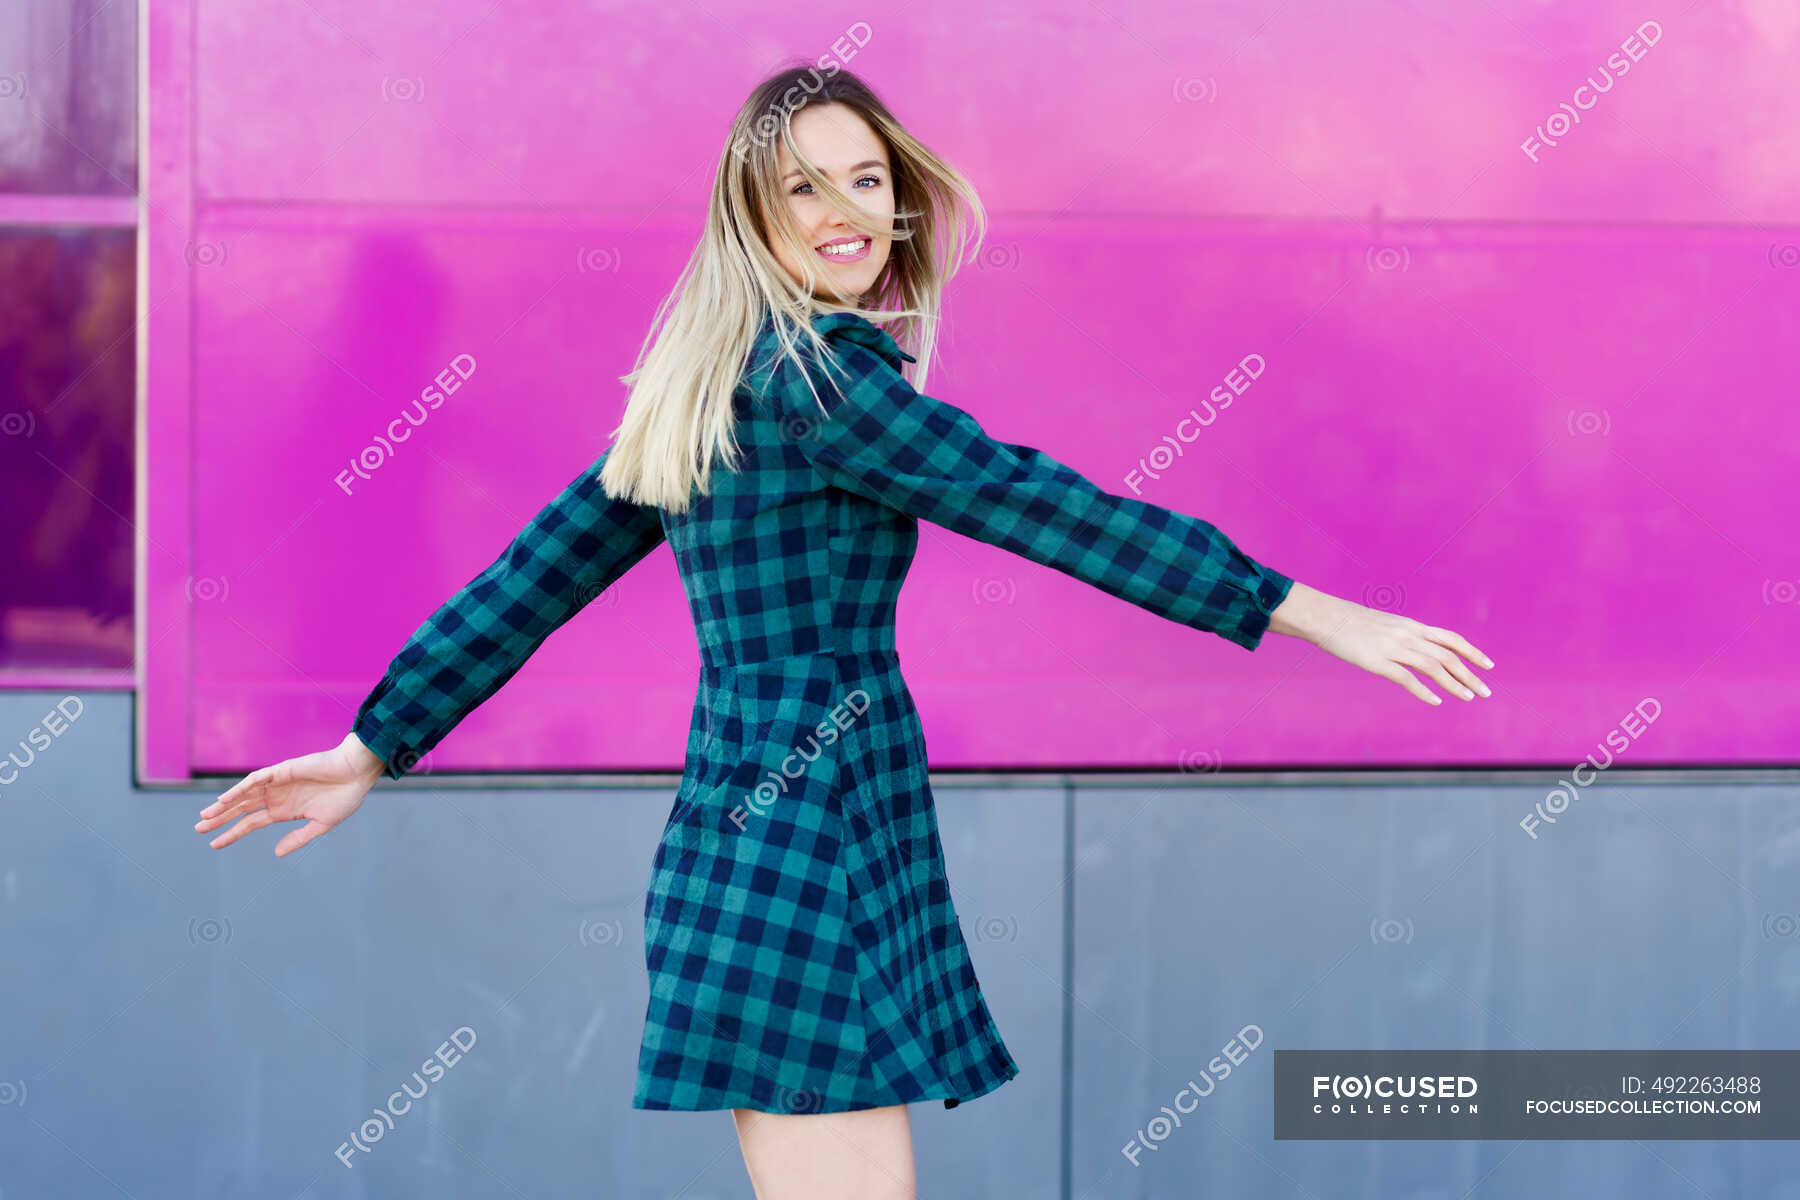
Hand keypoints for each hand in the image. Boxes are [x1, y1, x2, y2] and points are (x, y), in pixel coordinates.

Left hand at [195, 732, 387, 856]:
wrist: (357, 773)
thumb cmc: (345, 797)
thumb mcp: (321, 824)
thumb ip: (298, 838)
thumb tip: (276, 853)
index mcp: (285, 811)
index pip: (251, 823)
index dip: (232, 834)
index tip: (214, 845)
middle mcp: (277, 797)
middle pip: (241, 810)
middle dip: (220, 820)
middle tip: (198, 830)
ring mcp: (277, 784)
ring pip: (243, 795)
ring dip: (224, 806)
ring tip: (204, 817)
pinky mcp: (281, 771)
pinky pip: (255, 780)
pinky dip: (239, 790)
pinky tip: (225, 800)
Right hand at [1267, 582, 1493, 705]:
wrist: (1326, 617)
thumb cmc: (1350, 622)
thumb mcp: (1384, 625)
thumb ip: (1402, 636)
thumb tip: (1414, 647)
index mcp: (1411, 626)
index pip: (1451, 639)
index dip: (1472, 652)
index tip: (1488, 665)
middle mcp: (1408, 635)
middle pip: (1448, 656)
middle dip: (1470, 674)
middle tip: (1486, 692)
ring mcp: (1394, 648)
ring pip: (1434, 667)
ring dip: (1455, 684)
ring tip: (1469, 698)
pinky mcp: (1378, 661)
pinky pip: (1407, 678)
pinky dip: (1424, 691)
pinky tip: (1436, 701)